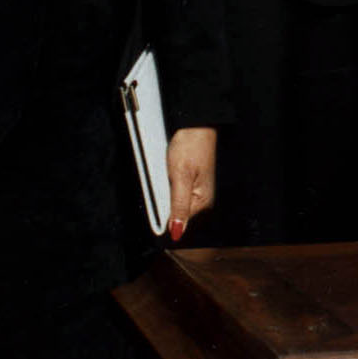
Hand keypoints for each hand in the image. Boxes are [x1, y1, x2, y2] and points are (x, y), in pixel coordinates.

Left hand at [164, 126, 215, 241]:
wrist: (196, 125)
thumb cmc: (191, 147)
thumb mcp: (180, 177)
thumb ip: (179, 206)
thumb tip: (177, 232)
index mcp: (203, 203)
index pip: (178, 224)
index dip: (163, 219)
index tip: (154, 207)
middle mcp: (202, 201)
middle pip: (176, 215)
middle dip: (163, 207)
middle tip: (161, 185)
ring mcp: (197, 192)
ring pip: (174, 204)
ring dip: (164, 196)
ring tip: (164, 178)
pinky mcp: (191, 184)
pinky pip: (175, 194)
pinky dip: (167, 188)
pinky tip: (166, 177)